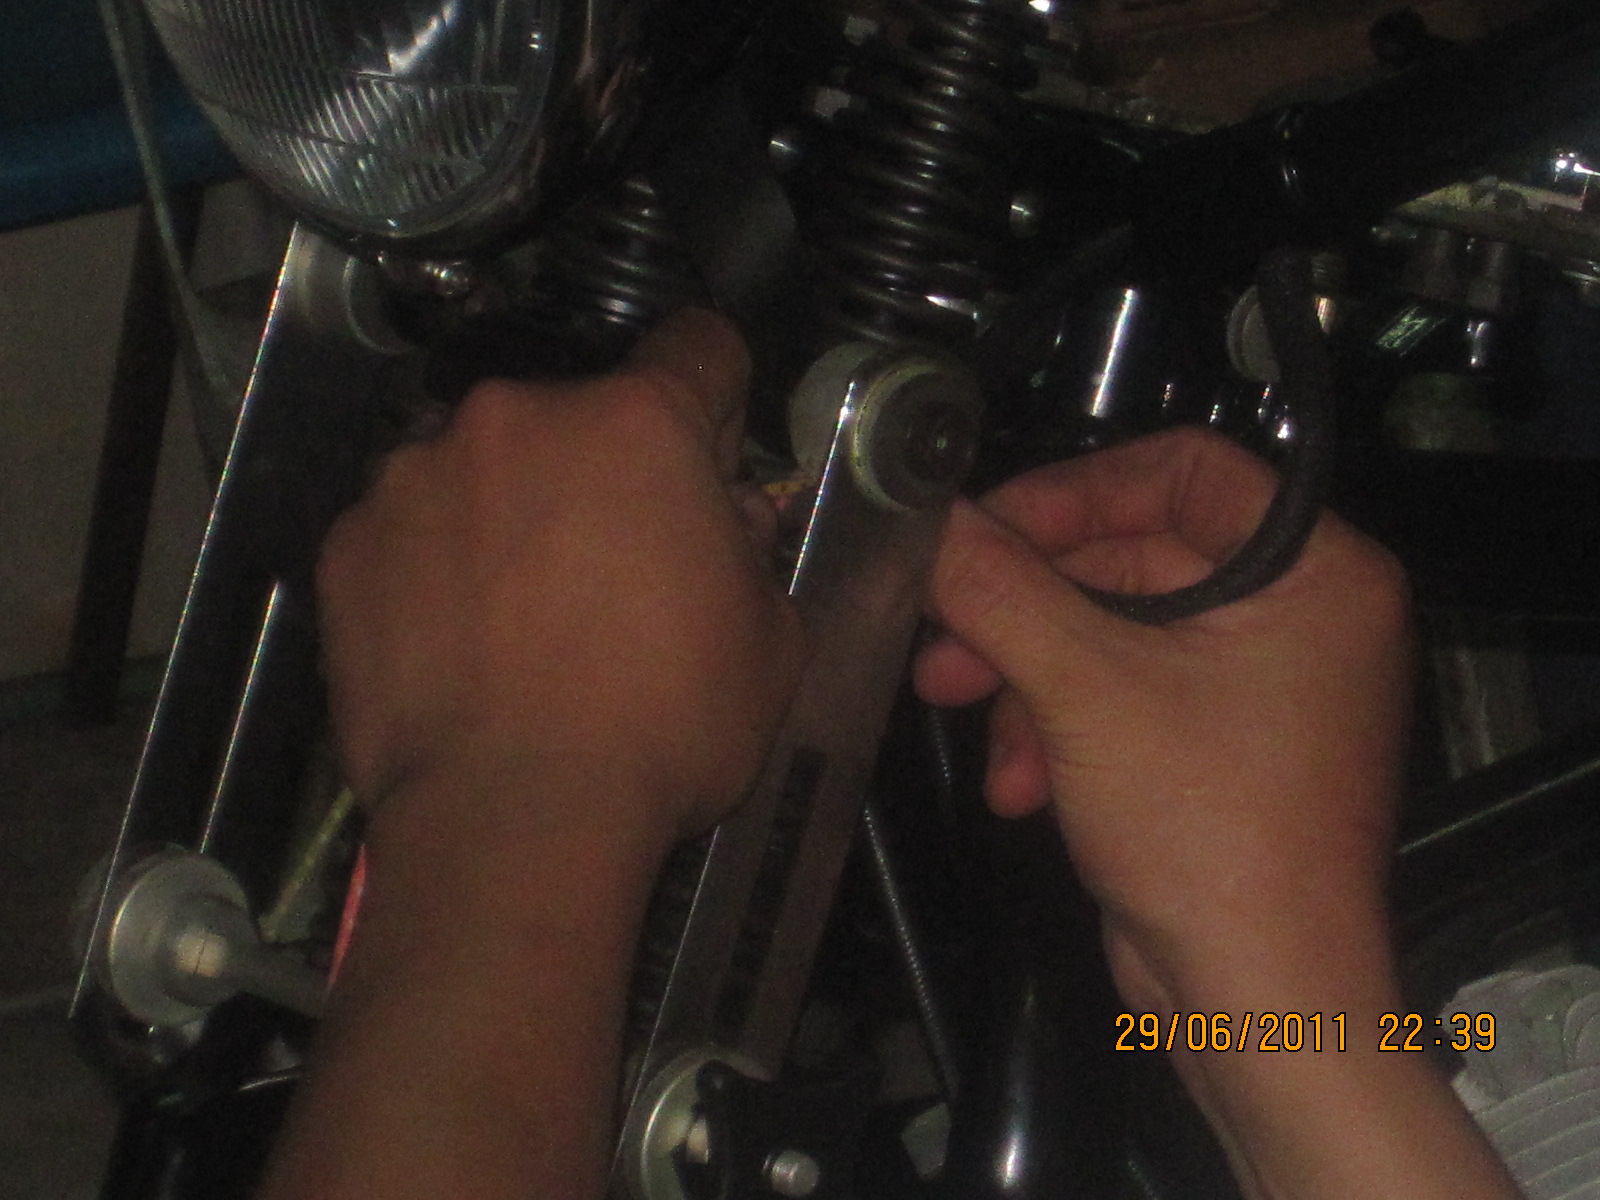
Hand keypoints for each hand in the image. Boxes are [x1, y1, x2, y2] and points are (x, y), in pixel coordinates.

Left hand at [316, 310, 801, 853]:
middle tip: (612, 571)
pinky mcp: (348, 543)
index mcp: (637, 422)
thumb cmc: (665, 728)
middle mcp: (517, 417)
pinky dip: (434, 565)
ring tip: (518, 618)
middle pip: (579, 414)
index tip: (707, 458)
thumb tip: (723, 517)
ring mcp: (418, 475)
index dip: (715, 400)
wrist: (514, 823)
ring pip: (484, 466)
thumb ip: (750, 548)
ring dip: (510, 511)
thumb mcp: (770, 640)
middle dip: (603, 473)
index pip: (698, 347)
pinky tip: (453, 644)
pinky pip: (409, 529)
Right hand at [913, 427, 1412, 1006]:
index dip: (1074, 492)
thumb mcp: (1085, 688)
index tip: (985, 528)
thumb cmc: (1209, 829)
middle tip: (944, 630)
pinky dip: (1060, 730)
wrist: (1258, 999)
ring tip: (960, 711)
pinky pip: (1121, 699)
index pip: (1185, 471)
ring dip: (1027, 677)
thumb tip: (929, 517)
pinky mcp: (1214, 750)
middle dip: (1026, 605)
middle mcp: (1298, 616)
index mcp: (1315, 571)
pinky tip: (1020, 788)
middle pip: (1133, 559)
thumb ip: (999, 589)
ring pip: (1111, 636)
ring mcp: (1256, 688)